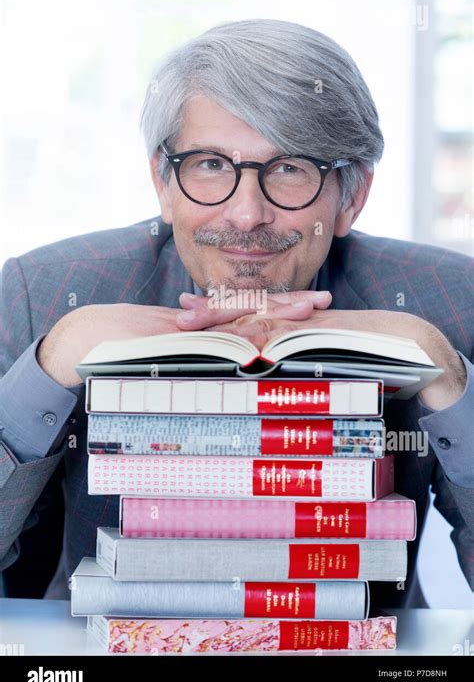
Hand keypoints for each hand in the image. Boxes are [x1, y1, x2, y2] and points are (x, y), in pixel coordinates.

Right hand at [38, 292, 331, 387]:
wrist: (80, 342)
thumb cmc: (115, 352)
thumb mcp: (163, 357)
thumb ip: (194, 356)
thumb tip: (232, 366)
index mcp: (201, 331)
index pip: (246, 319)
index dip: (278, 312)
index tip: (309, 307)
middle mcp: (198, 327)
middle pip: (249, 312)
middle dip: (287, 307)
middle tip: (322, 299)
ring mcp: (187, 329)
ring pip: (234, 317)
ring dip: (271, 310)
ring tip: (307, 305)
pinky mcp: (170, 333)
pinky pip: (206, 330)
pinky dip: (232, 326)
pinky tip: (260, 324)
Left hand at [205, 308, 466, 410]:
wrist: (408, 344)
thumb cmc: (362, 352)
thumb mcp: (317, 354)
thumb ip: (291, 357)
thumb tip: (262, 371)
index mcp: (292, 319)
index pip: (247, 312)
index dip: (216, 312)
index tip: (185, 310)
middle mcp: (297, 316)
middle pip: (246, 310)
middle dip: (211, 311)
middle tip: (177, 312)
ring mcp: (308, 323)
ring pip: (260, 316)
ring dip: (226, 319)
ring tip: (194, 321)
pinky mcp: (323, 334)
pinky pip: (290, 334)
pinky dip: (265, 337)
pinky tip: (241, 342)